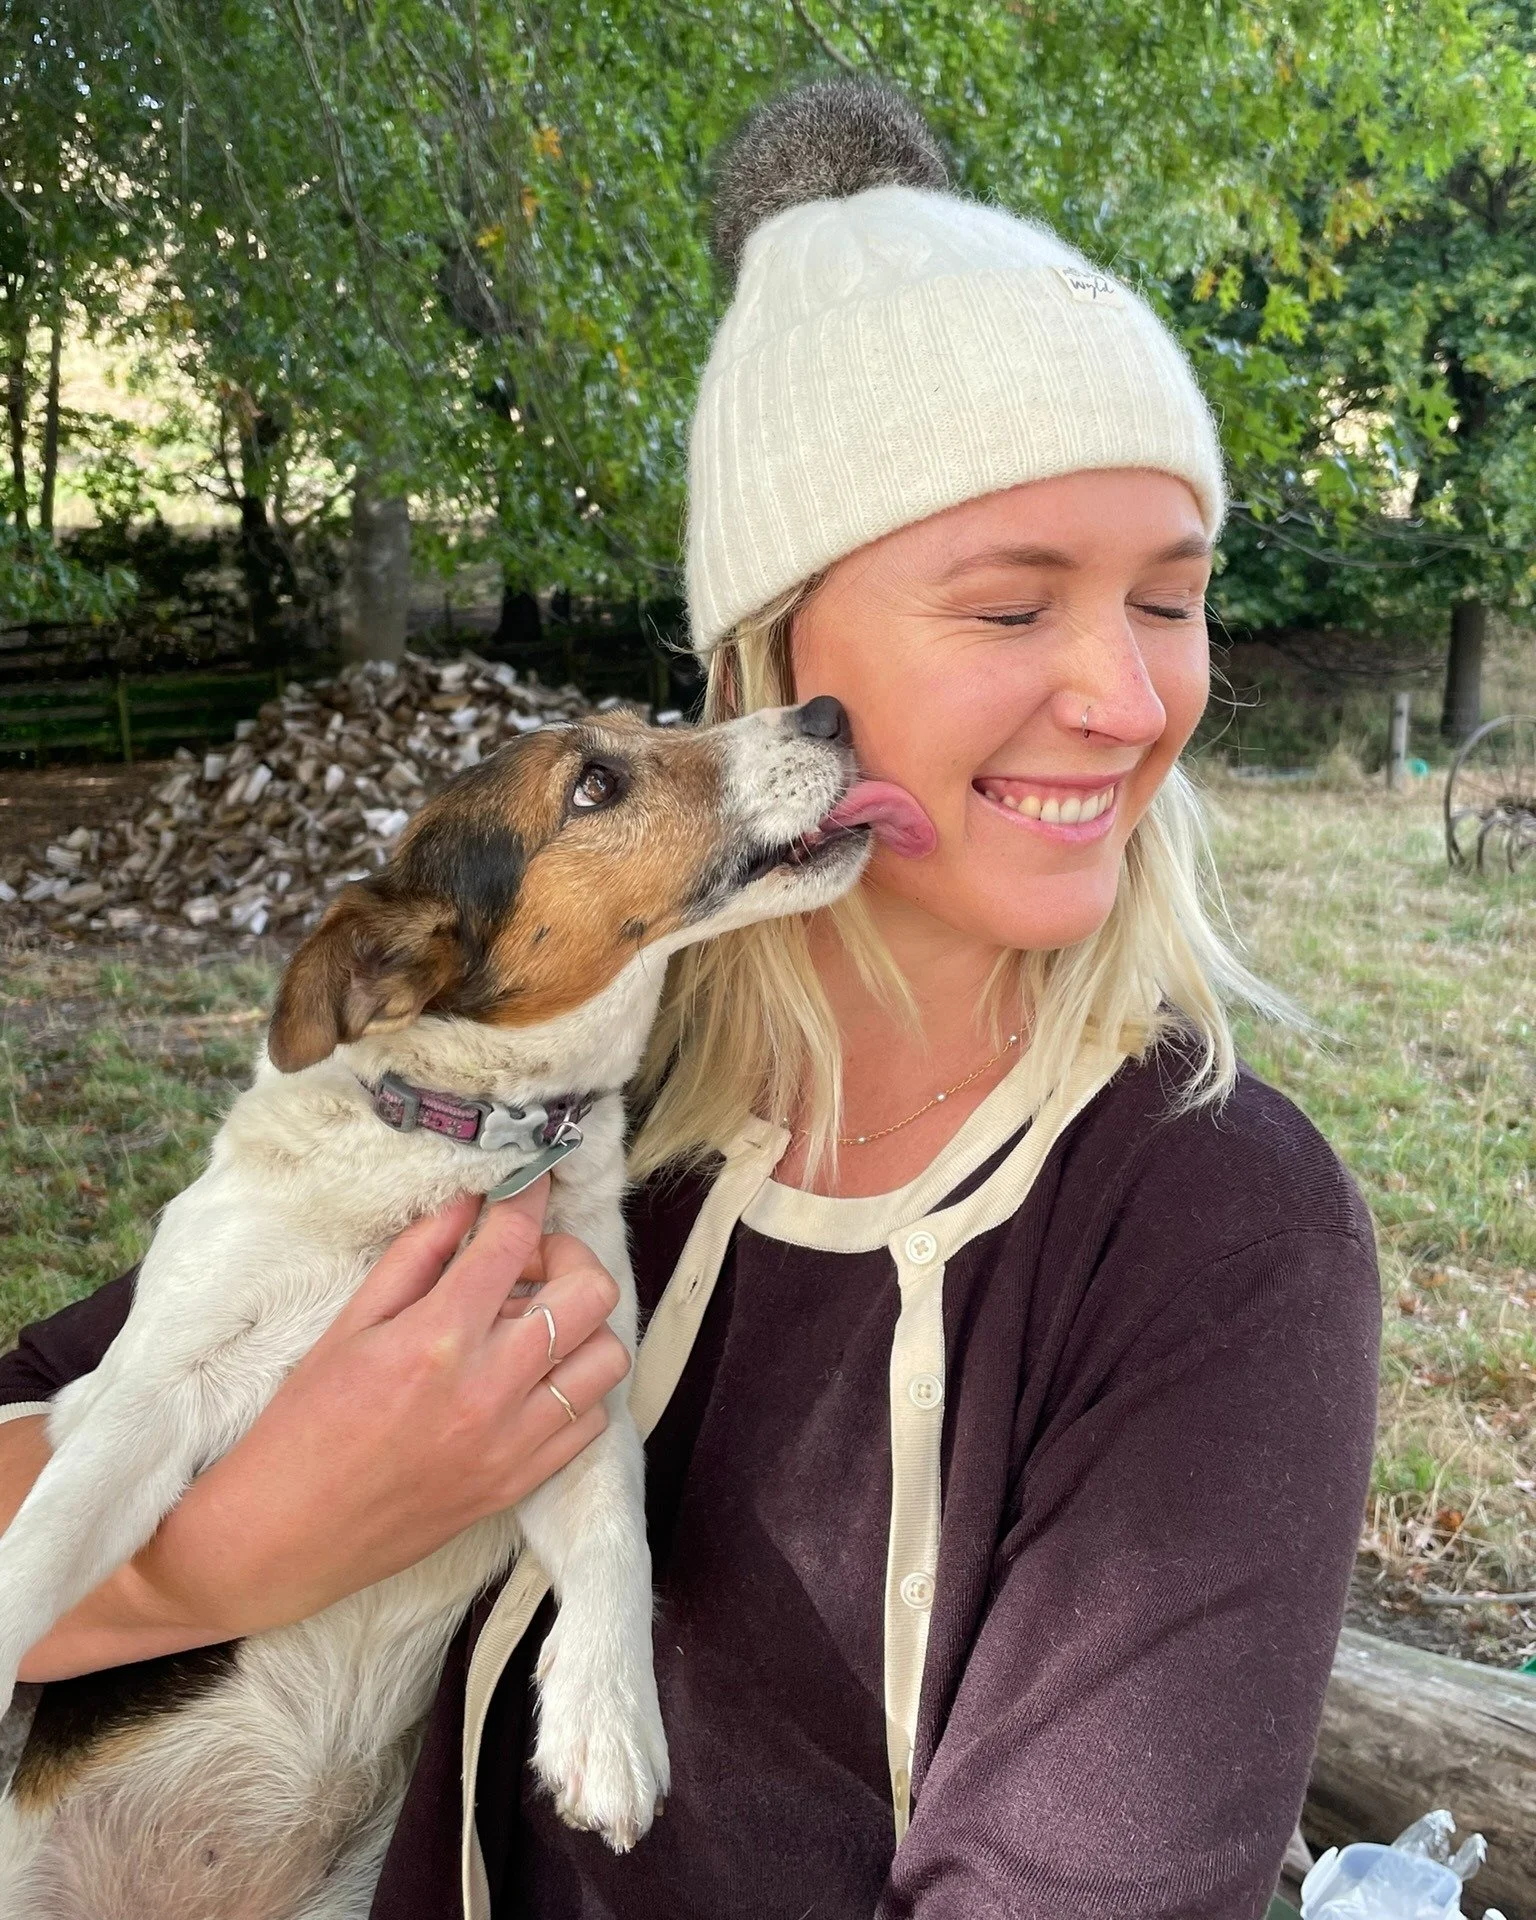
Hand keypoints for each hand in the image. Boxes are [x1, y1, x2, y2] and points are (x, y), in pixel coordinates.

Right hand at [18, 1177, 629, 1678]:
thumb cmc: (301, 1426)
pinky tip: (530, 1380)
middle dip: (568, 1258)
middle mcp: (488, 1388)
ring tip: (530, 1326)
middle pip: (591, 1293)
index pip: (514, 1240)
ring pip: (609, 1356)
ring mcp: (512, 1441)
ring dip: (580, 1326)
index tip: (531, 1180)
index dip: (530, 1194)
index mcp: (436, 1339)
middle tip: (526, 1265)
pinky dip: (575, 1389)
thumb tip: (467, 1202)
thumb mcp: (348, 1326)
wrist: (281, 1538)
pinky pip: (592, 1420)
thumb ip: (417, 1257)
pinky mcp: (519, 1483)